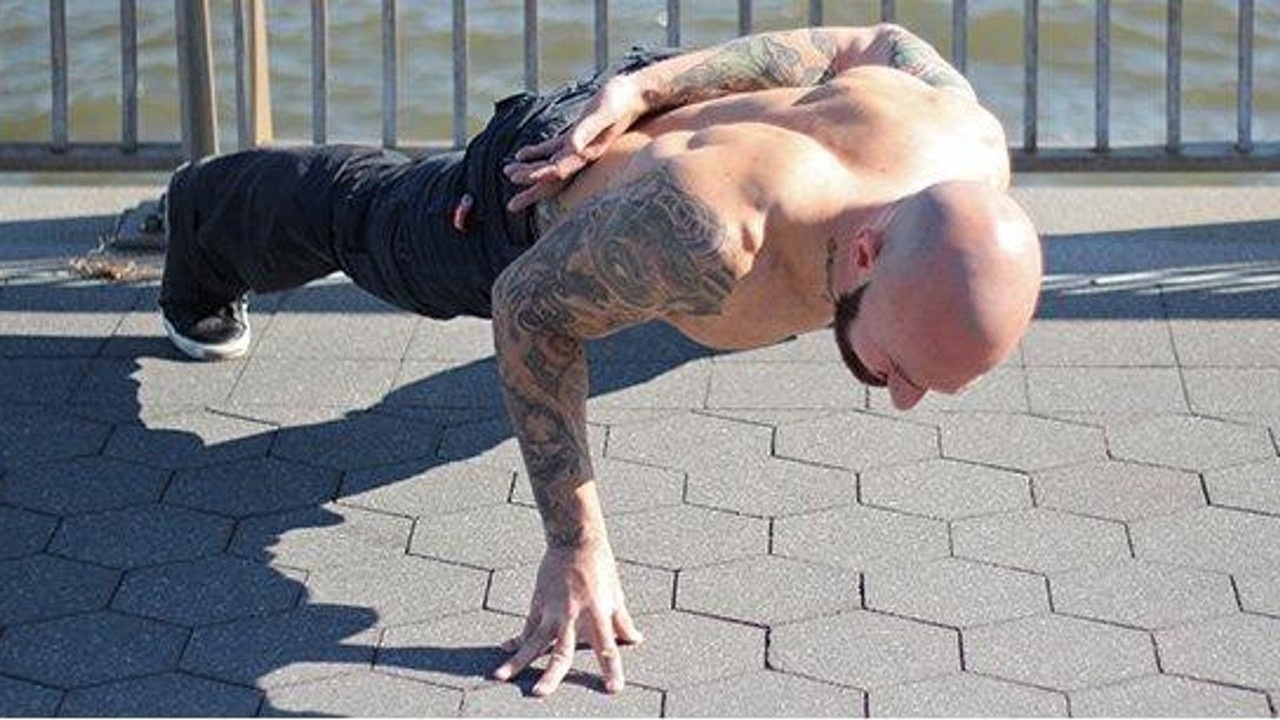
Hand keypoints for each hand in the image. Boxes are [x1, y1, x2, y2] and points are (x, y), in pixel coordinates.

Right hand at [492, 539, 643, 695]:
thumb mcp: (615, 593)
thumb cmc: (599, 566)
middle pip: (561, 650)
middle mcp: (572, 614)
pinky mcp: (537, 602)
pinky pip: (526, 627)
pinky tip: (504, 651)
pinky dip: (515, 640)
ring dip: (517, 660)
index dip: (611, 669)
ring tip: (500, 677)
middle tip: (540, 693)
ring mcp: (551, 609)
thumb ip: (623, 620)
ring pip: (533, 640)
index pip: (607, 647)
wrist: (574, 539)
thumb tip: (636, 639)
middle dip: (551, 674)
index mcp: (597, 612)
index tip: (613, 689)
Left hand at [504, 75, 646, 212]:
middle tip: (511, 207)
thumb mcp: (603, 113)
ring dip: (529, 170)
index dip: (538, 177)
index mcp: (586, 153)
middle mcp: (581, 155)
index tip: (518, 182)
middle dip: (532, 192)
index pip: (558, 172)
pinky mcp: (577, 137)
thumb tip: (572, 148)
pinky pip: (553, 149)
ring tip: (507, 174)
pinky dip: (537, 153)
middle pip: (553, 178)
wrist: (636, 95)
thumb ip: (587, 130)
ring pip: (549, 165)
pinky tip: (520, 154)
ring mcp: (578, 147)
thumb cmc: (620, 101)